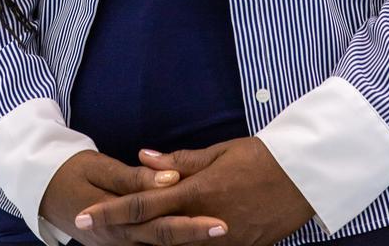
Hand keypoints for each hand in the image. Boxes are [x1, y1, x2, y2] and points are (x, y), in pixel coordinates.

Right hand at [39, 151, 220, 245]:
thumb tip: (169, 178)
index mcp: (115, 221)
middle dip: (197, 236)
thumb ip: (135, 178)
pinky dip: (170, 242)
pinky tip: (190, 236)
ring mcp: (120, 245)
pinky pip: (149, 245)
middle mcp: (120, 240)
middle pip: (165, 241)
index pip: (160, 224)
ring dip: (186, 242)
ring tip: (217, 233)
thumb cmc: (73, 172)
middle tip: (227, 228)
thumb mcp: (100, 168)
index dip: (191, 224)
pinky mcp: (121, 242)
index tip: (220, 221)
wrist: (44, 191)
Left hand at [73, 137, 315, 245]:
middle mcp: (203, 221)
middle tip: (85, 231)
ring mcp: (220, 240)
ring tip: (115, 237)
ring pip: (174, 245)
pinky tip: (162, 241)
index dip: (112, 212)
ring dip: (146, 241)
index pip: (144, 205)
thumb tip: (144, 155)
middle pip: (152, 233)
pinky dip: (179, 244)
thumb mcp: (220, 152)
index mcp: (196, 192)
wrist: (304, 178)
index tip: (84, 216)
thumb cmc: (261, 157)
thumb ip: (179, 159)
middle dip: (116, 232)